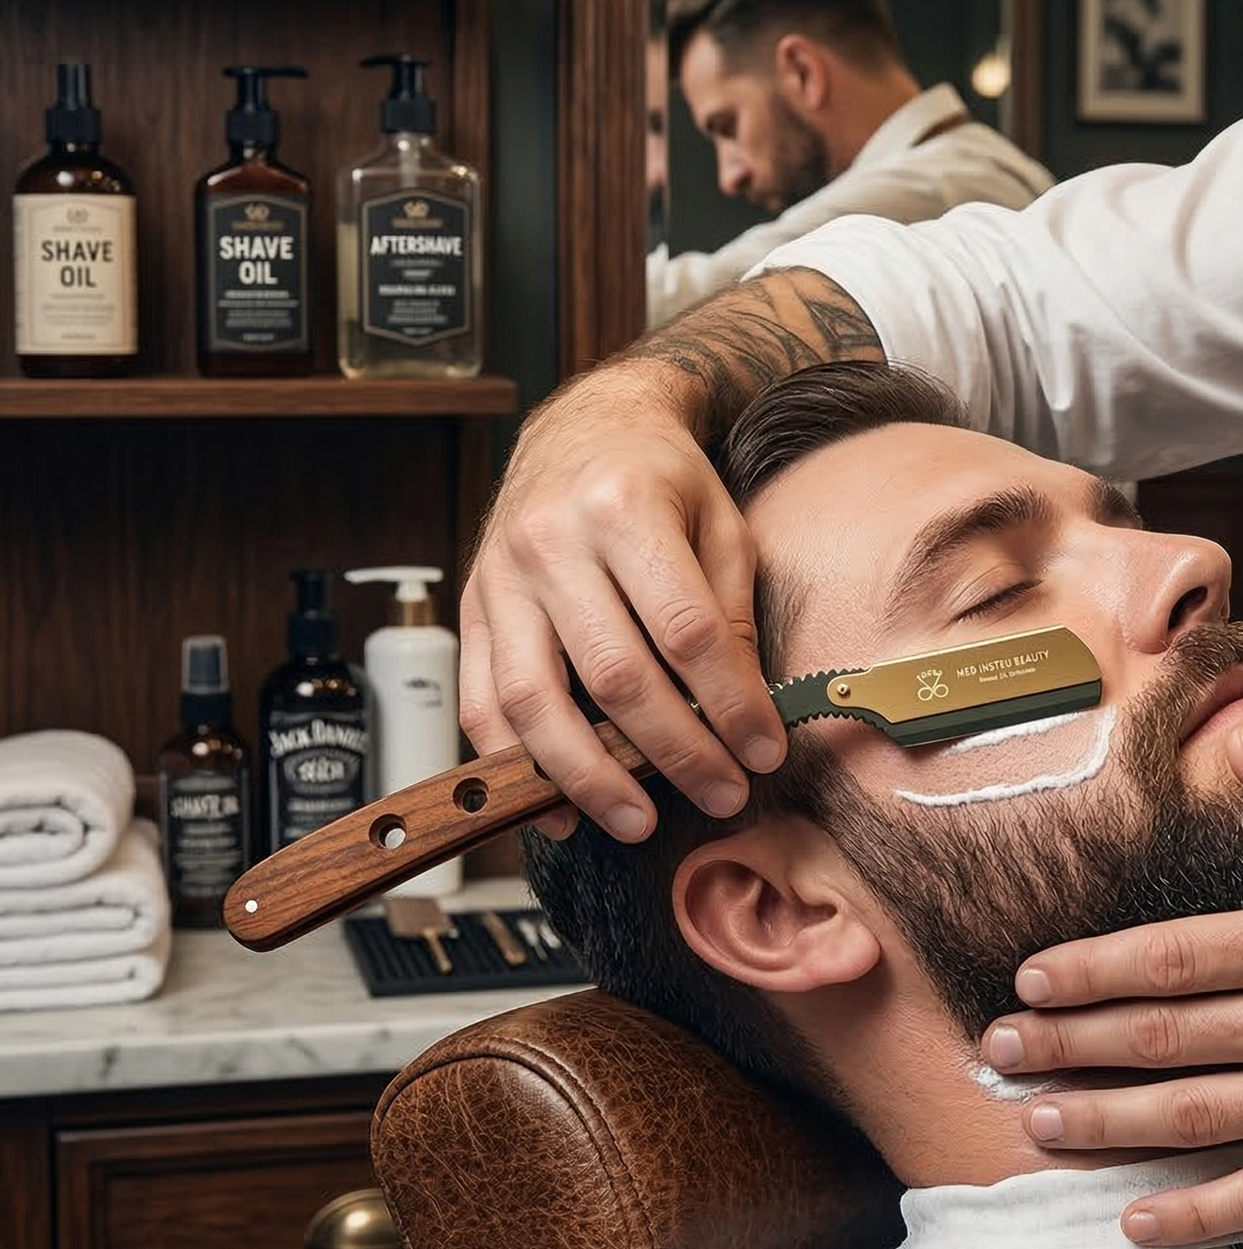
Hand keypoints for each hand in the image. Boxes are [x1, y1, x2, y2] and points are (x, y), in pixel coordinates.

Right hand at [458, 362, 784, 840]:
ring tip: (637, 821)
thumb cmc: (662, 477)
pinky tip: (558, 807)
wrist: (584, 427)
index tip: (763, 751)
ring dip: (589, 776)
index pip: (685, 631)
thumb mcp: (721, 522)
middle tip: (720, 794)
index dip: (728, 704)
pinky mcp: (472, 609)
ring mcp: (500, 578)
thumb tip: (747, 709)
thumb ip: (732, 611)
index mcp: (625, 508)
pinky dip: (516, 765)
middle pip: (614, 674)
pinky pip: (481, 702)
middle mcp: (551, 542)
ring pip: (535, 701)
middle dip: (674, 751)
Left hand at [982, 727, 1242, 1245]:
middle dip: (1070, 1045)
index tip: (1032, 978)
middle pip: (1167, 1036)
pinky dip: (1199, 1211)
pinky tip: (1137, 1218)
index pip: (1178, 954)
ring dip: (1109, 1123)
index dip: (1093, 968)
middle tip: (996, 1056)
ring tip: (1039, 1124)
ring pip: (1200, 1117)